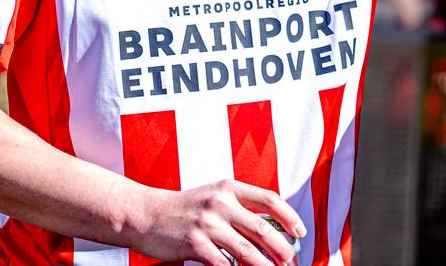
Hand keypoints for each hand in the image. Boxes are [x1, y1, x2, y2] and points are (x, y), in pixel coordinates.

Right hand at [131, 180, 304, 265]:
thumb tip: (269, 228)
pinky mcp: (195, 244)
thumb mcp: (213, 196)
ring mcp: (207, 224)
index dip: (290, 216)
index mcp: (229, 188)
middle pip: (263, 228)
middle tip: (292, 260)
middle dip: (282, 248)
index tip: (300, 231)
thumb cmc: (183, 208)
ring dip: (265, 265)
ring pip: (247, 250)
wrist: (145, 214)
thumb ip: (238, 207)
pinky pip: (224, 264)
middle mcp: (220, 203)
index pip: (269, 199)